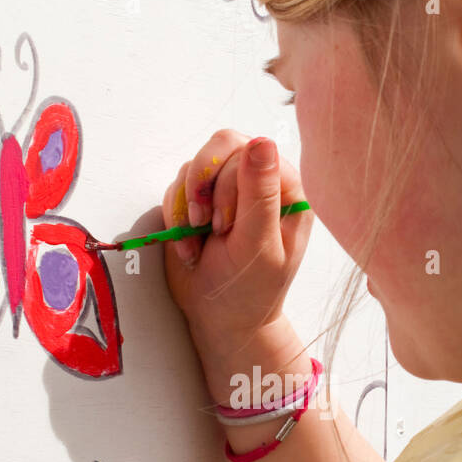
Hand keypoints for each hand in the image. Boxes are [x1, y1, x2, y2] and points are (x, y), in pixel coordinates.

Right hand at [159, 130, 312, 366]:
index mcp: (286, 191)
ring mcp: (227, 190)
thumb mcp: (258, 246)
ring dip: (187, 206)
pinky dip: (175, 217)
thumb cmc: (249, 289)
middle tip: (208, 228)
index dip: (227, 181)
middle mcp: (258, 183)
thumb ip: (260, 196)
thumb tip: (262, 143)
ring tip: (198, 242)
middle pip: (221, 145)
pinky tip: (190, 246)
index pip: (251, 150)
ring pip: (194, 165)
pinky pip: (177, 187)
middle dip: (203, 188)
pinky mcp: (200, 201)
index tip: (223, 225)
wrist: (220, 318)